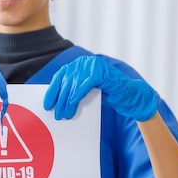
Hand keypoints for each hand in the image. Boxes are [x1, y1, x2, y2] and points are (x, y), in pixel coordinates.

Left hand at [43, 55, 157, 120]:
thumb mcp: (85, 93)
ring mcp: (93, 64)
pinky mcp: (101, 71)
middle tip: (56, 114)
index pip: (60, 76)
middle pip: (66, 81)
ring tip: (64, 115)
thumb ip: (72, 91)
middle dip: (59, 99)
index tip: (47, 105)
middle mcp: (84, 62)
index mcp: (78, 64)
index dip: (52, 91)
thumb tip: (54, 102)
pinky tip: (71, 107)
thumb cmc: (107, 95)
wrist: (130, 97)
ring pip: (73, 83)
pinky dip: (76, 96)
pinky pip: (84, 85)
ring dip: (66, 101)